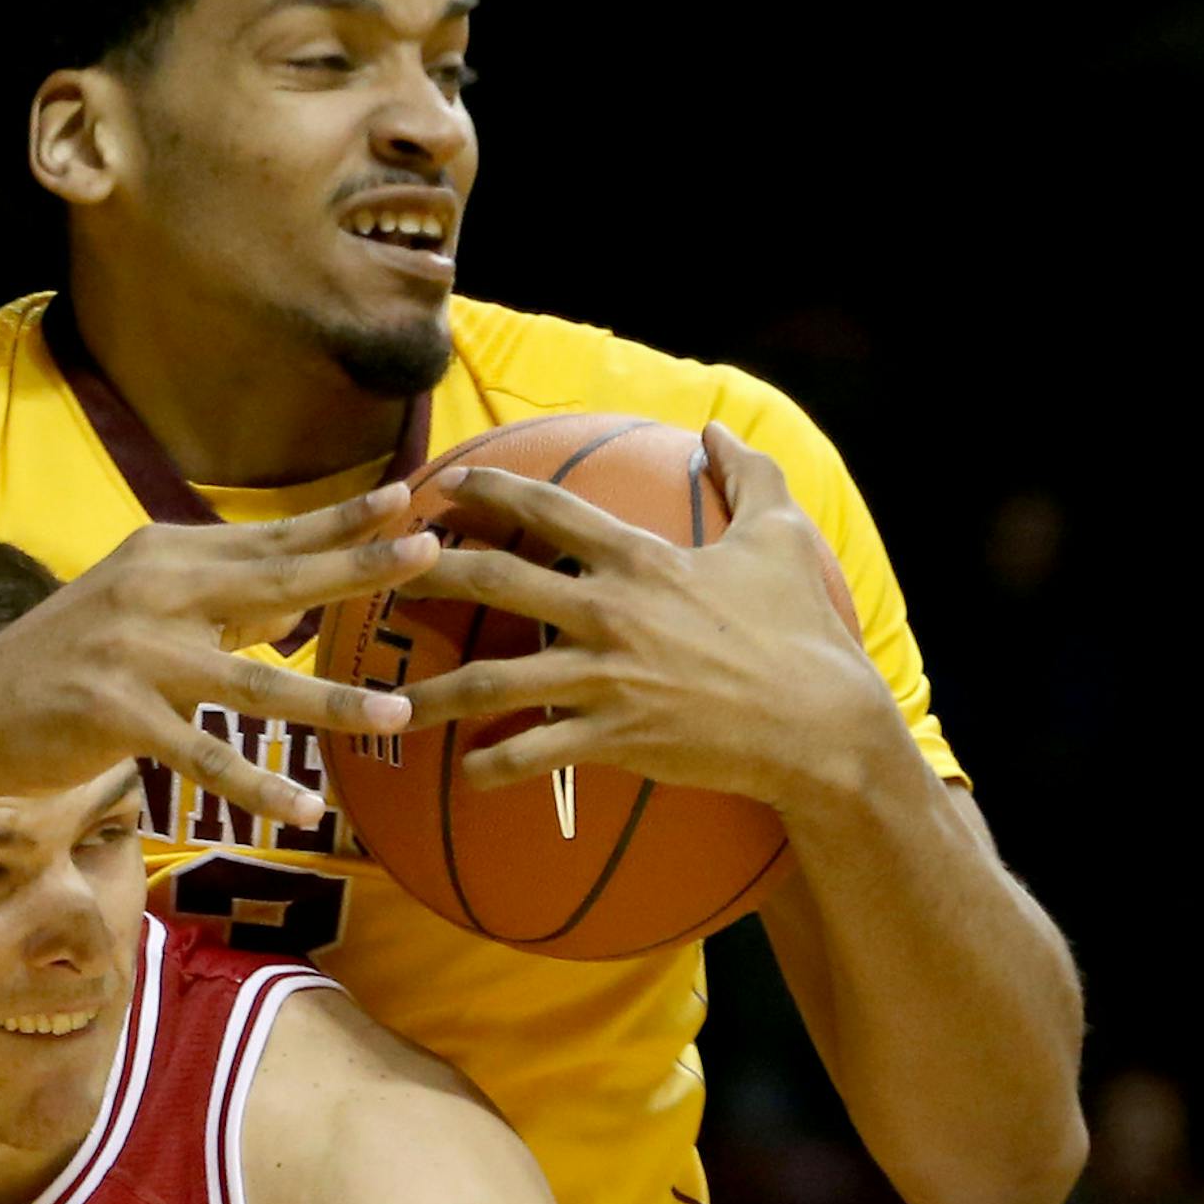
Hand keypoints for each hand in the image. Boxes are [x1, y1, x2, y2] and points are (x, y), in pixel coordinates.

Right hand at [0, 487, 434, 829]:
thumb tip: (295, 596)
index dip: (339, 520)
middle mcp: (154, 591)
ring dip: (332, 699)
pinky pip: (205, 757)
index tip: (408, 498)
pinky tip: (305, 808)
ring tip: (397, 711)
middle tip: (431, 553)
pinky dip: (258, 786)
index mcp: (164, 554)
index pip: (269, 538)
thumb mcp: (140, 608)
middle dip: (359, 568)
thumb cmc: (67, 664)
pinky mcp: (118, 716)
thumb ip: (213, 599)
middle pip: (277, 583)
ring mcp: (136, 653)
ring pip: (254, 682)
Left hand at [403, 424, 892, 811]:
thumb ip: (748, 475)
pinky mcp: (613, 737)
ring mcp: (606, 677)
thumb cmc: (802, 630)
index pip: (547, 511)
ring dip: (434, 693)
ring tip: (391, 704)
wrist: (819, 723)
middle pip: (495, 583)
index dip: (488, 493)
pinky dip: (493, 765)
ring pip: (493, 680)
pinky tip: (465, 774)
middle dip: (430, 574)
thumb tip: (718, 429)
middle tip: (383, 576)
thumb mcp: (782, 537)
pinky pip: (533, 752)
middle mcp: (609, 612)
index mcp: (640, 558)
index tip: (444, 487)